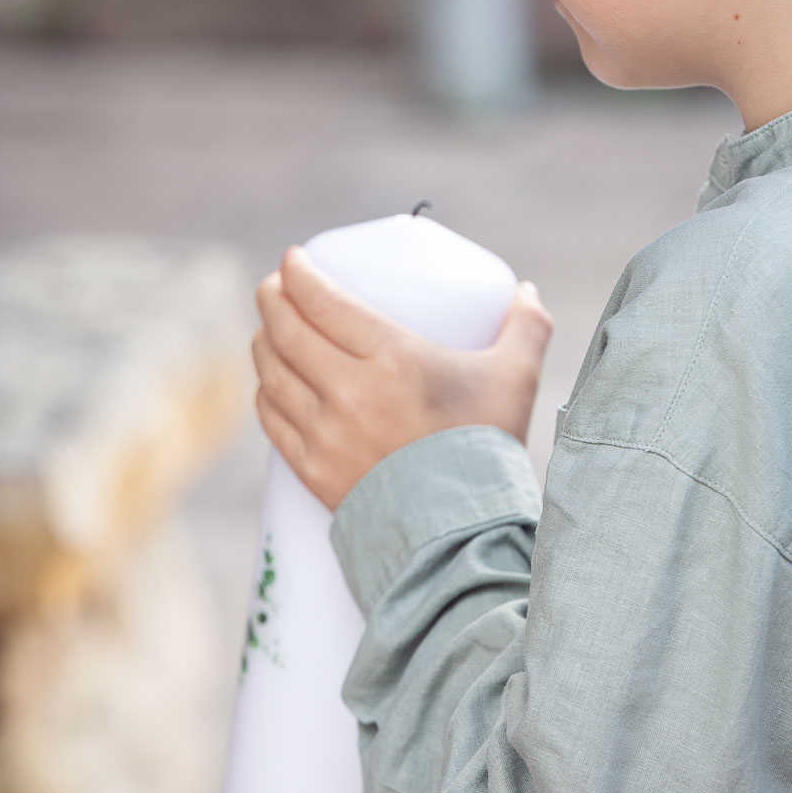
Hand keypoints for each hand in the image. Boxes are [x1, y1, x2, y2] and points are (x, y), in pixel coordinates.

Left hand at [252, 245, 552, 509]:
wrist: (464, 533)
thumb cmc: (489, 449)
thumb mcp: (517, 378)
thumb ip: (528, 326)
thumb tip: (528, 290)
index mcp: (391, 357)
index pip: (322, 300)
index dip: (297, 272)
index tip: (294, 259)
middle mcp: (348, 391)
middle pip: (285, 330)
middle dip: (273, 299)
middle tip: (278, 287)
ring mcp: (325, 433)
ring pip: (271, 373)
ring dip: (263, 342)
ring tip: (271, 329)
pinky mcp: (313, 471)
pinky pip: (272, 420)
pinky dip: (267, 393)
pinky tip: (271, 383)